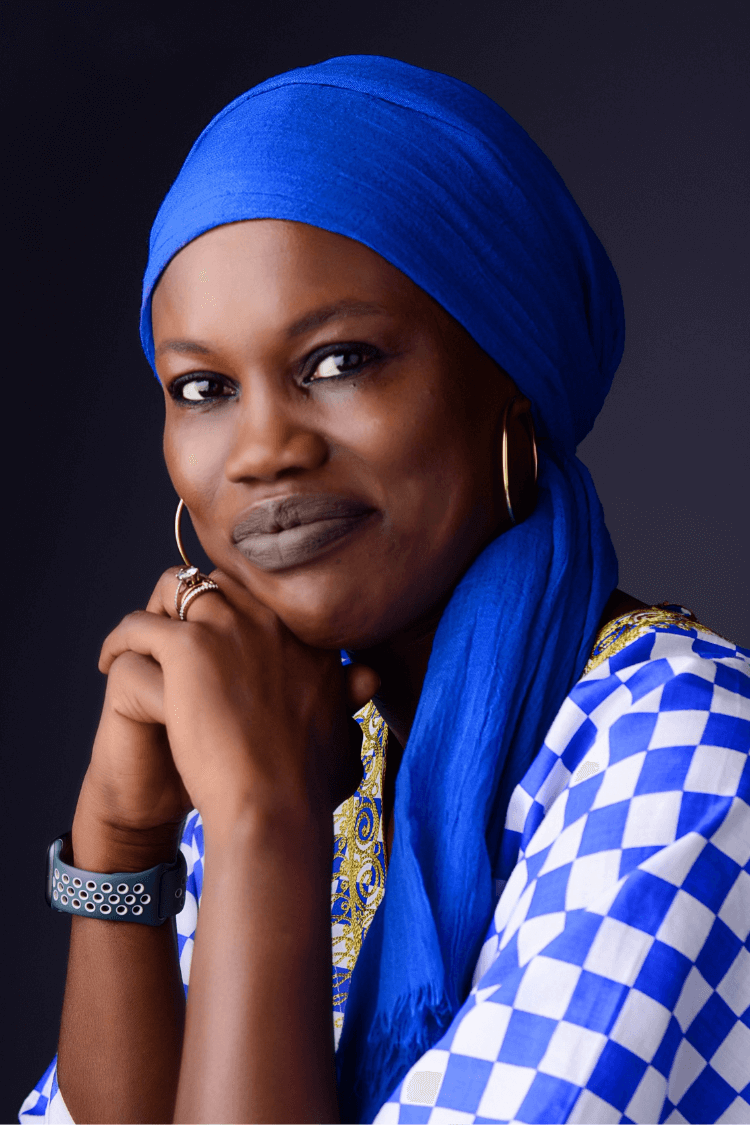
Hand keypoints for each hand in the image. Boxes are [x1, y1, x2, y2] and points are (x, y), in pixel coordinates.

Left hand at [79, 566, 376, 843]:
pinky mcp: (188, 647)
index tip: (212, 634)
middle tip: (170, 635)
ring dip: (155, 612)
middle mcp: (272, 620)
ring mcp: (230, 628)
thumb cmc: (306, 783)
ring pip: (176, 587)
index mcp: (308, 635)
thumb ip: (353, 694)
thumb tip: (369, 679)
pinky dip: (120, 640)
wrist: (275, 804)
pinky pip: (139, 624)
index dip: (230, 608)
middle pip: (218, 580)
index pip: (259, 592)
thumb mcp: (345, 728)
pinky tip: (111, 662)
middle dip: (191, 601)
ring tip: (138, 645)